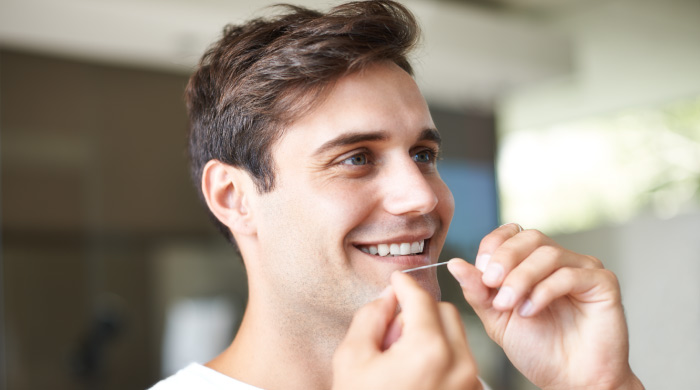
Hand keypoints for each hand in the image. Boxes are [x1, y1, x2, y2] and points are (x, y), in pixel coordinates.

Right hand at [332, 271, 482, 389]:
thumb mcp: (352, 357)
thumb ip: (372, 316)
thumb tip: (389, 296)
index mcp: (428, 351)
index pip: (421, 298)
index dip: (404, 285)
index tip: (396, 281)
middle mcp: (458, 366)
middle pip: (445, 312)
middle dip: (420, 312)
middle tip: (393, 333)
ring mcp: (469, 384)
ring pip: (456, 336)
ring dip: (432, 334)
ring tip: (402, 360)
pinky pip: (460, 361)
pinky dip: (441, 357)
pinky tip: (415, 376)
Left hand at [447, 224, 643, 389]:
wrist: (571, 383)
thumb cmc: (538, 350)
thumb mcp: (497, 318)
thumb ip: (478, 291)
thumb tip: (455, 264)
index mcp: (532, 263)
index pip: (511, 233)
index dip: (493, 246)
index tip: (481, 272)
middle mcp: (559, 261)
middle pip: (529, 237)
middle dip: (505, 259)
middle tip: (491, 284)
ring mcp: (583, 269)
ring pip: (548, 254)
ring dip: (521, 278)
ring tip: (509, 306)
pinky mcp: (603, 283)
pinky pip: (570, 274)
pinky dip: (544, 291)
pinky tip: (530, 311)